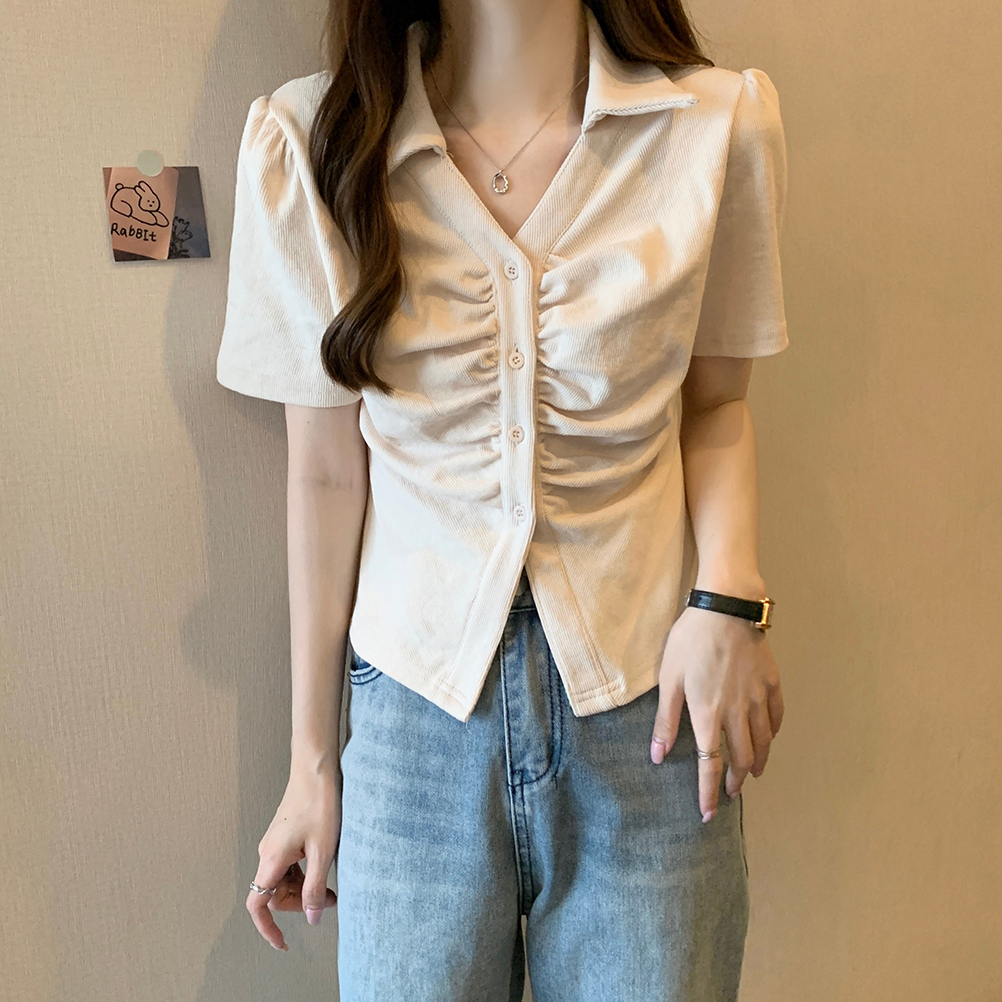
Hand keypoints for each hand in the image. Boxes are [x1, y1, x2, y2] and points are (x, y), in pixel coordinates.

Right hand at [246, 760, 341, 950]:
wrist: (315, 770)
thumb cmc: (320, 805)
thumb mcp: (323, 851)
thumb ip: (315, 888)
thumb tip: (312, 919)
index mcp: (271, 859)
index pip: (257, 905)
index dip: (267, 928)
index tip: (283, 943)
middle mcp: (267, 853)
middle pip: (273, 894)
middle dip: (298, 904)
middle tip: (330, 901)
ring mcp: (274, 844)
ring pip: (282, 880)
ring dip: (303, 889)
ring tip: (332, 886)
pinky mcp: (283, 836)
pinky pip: (287, 866)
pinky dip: (303, 873)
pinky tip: (322, 867)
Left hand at [649, 605, 783, 821]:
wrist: (727, 608)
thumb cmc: (691, 640)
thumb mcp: (669, 679)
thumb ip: (666, 720)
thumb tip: (658, 756)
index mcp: (708, 714)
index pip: (710, 764)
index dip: (708, 792)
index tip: (707, 813)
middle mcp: (737, 713)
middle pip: (741, 758)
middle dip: (735, 781)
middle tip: (730, 793)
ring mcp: (758, 698)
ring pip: (763, 742)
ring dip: (757, 763)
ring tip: (753, 774)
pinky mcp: (772, 682)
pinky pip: (777, 716)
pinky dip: (773, 734)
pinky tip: (769, 738)